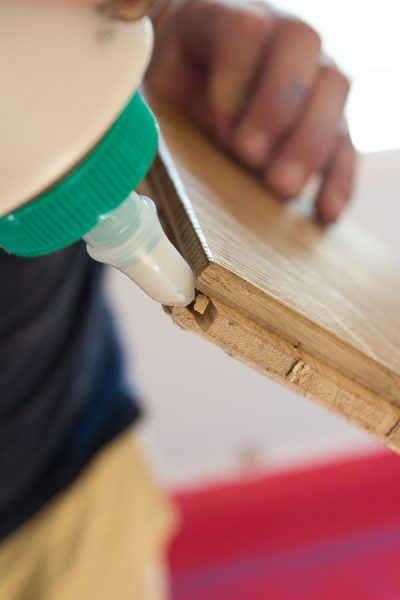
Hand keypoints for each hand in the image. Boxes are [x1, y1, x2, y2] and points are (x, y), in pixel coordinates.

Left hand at [149, 0, 355, 222]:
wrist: (200, 89)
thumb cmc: (176, 90)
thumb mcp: (159, 89)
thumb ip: (161, 106)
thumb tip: (165, 146)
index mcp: (227, 19)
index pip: (244, 30)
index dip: (232, 82)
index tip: (215, 127)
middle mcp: (279, 37)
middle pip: (301, 45)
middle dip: (275, 108)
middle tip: (250, 159)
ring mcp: (311, 74)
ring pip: (333, 88)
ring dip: (309, 141)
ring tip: (280, 189)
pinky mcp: (329, 118)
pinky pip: (346, 140)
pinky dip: (338, 177)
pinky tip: (325, 210)